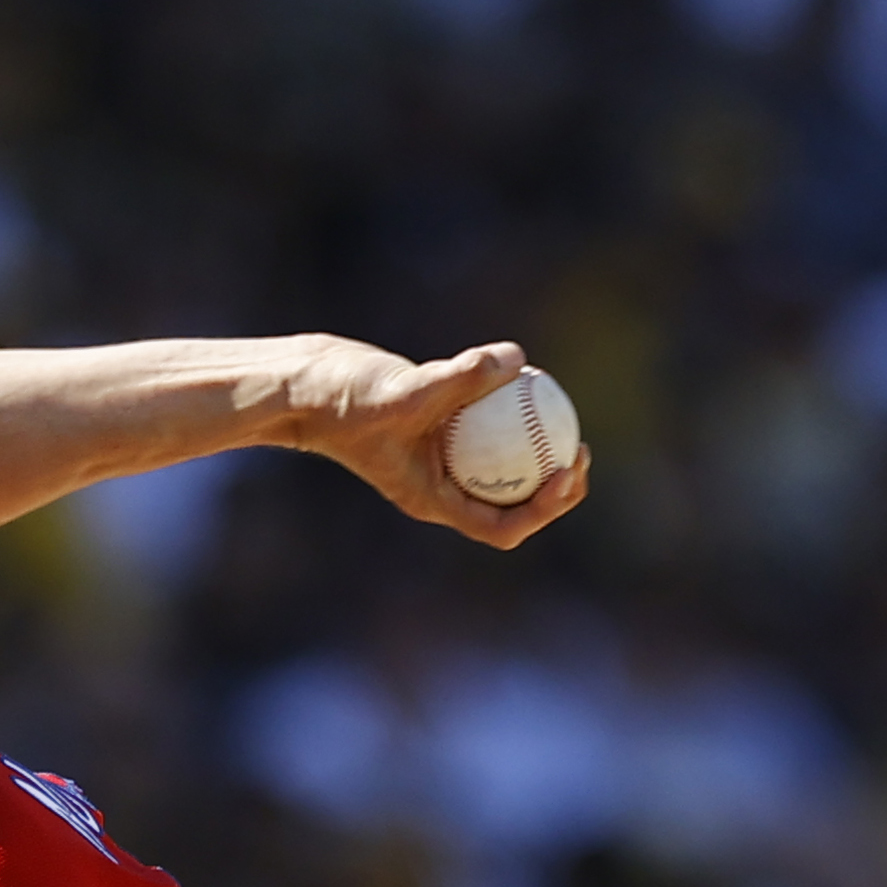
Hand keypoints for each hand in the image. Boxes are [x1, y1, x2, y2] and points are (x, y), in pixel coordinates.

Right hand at [286, 338, 588, 549]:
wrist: (306, 386)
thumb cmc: (345, 400)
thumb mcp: (405, 391)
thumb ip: (460, 377)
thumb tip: (517, 360)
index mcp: (435, 500)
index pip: (501, 526)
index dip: (544, 509)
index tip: (566, 472)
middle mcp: (442, 486)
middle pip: (513, 505)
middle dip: (556, 488)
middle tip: (581, 451)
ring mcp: (440, 459)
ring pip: (502, 466)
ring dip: (538, 452)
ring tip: (566, 419)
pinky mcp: (437, 428)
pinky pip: (485, 427)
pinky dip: (508, 412)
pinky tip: (526, 377)